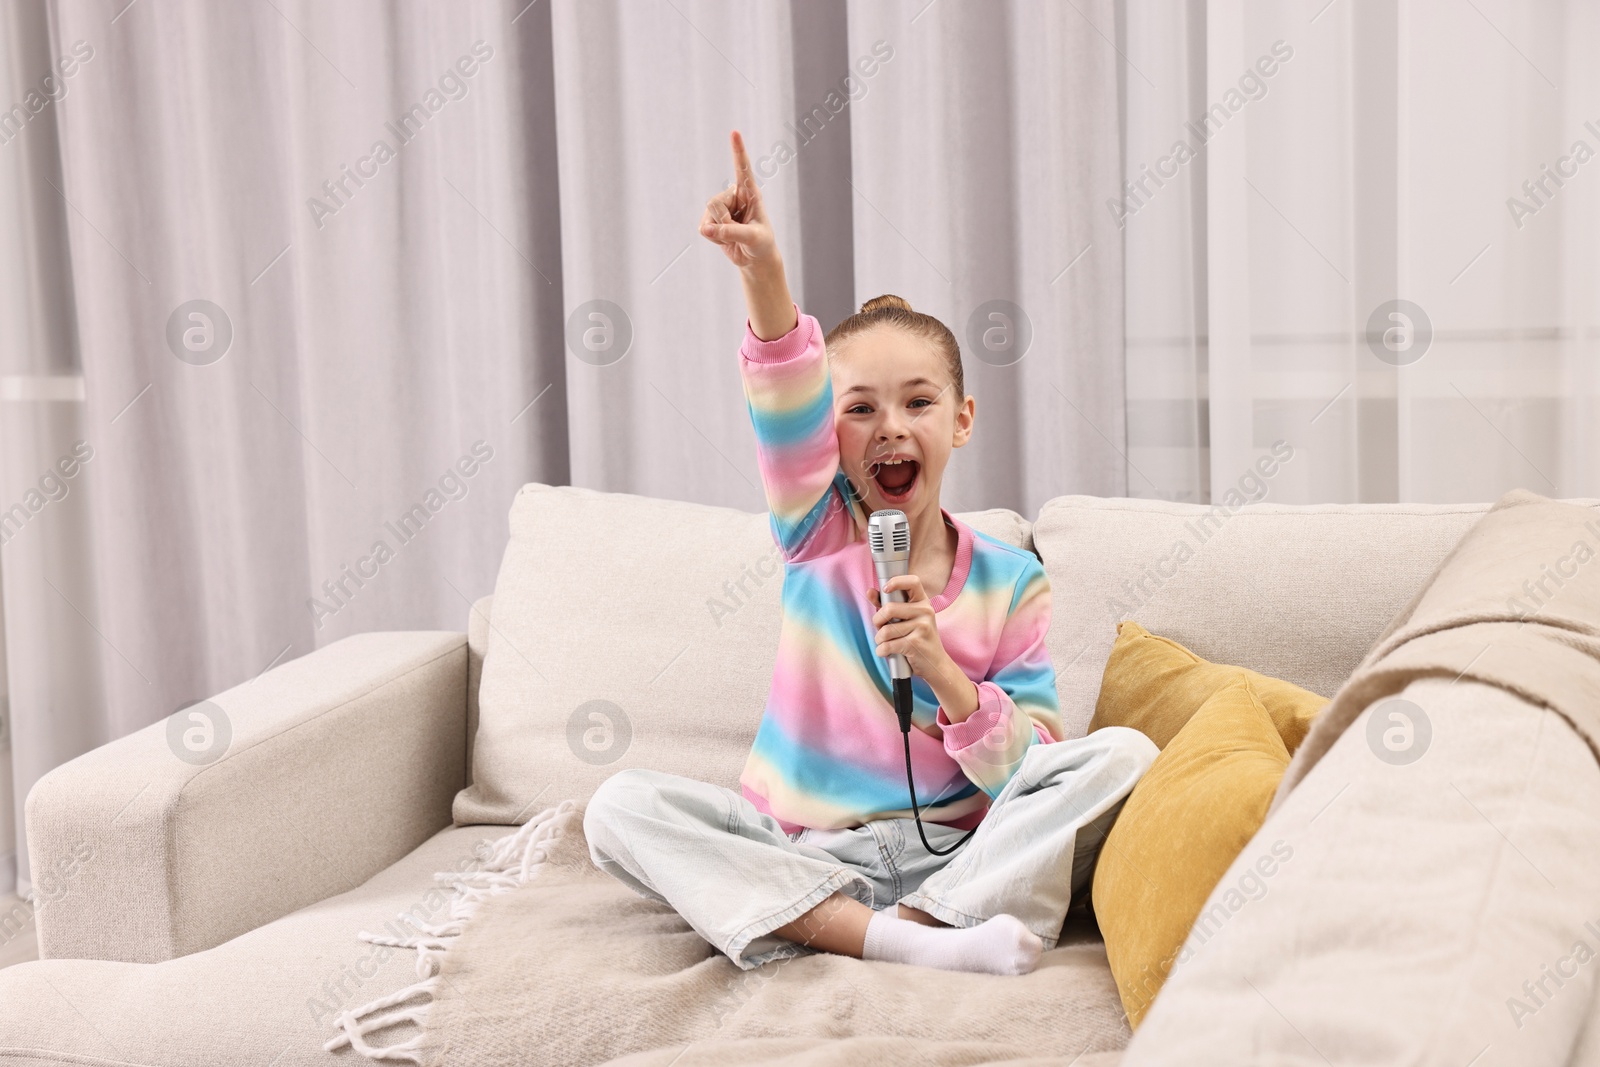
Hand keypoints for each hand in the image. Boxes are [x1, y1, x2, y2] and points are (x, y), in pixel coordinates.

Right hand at [699, 130, 776, 269]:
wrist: (754, 258)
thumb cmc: (761, 244)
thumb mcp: (753, 238)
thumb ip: (732, 232)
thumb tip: (706, 229)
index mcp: (750, 192)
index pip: (743, 169)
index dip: (738, 151)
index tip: (735, 132)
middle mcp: (734, 195)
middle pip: (715, 203)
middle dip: (724, 223)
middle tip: (739, 232)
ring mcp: (722, 207)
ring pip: (708, 216)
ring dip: (719, 232)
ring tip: (733, 236)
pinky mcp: (712, 219)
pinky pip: (703, 228)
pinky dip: (713, 238)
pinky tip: (724, 240)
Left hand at [867, 576, 979, 717]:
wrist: (935, 663)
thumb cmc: (918, 638)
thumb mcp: (907, 619)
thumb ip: (888, 605)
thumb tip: (870, 591)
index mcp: (923, 602)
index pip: (912, 581)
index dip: (896, 582)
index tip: (885, 589)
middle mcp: (925, 611)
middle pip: (889, 608)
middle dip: (877, 621)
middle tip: (880, 628)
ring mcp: (922, 627)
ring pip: (885, 630)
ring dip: (879, 639)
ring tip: (885, 642)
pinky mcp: (916, 643)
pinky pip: (887, 645)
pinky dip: (882, 651)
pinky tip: (886, 651)